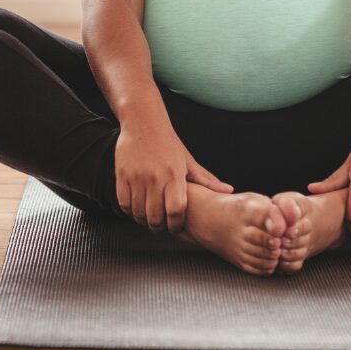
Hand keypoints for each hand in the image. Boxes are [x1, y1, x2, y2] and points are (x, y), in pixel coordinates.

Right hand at [115, 118, 232, 234]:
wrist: (143, 122)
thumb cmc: (168, 143)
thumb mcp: (188, 161)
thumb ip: (206, 180)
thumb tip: (228, 190)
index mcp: (175, 174)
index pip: (176, 210)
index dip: (176, 225)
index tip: (176, 227)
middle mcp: (155, 177)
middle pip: (156, 217)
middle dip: (160, 227)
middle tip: (162, 226)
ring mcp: (137, 177)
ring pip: (138, 213)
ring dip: (144, 221)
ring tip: (149, 218)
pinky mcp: (122, 175)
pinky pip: (124, 204)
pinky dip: (130, 212)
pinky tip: (137, 208)